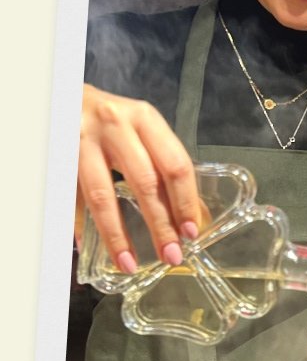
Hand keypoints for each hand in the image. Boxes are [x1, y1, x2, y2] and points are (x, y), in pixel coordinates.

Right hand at [76, 84, 202, 272]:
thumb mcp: (143, 131)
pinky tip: (90, 248)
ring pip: (102, 196)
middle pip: (144, 182)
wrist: (65, 98)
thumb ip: (165, 166)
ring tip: (128, 263)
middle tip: (171, 254)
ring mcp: (82, 140)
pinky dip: (80, 227)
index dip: (185, 202)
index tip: (191, 232)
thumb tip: (193, 216)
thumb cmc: (111, 120)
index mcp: (145, 119)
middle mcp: (115, 126)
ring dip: (117, 235)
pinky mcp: (58, 156)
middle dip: (160, 224)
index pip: (174, 165)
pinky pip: (71, 199)